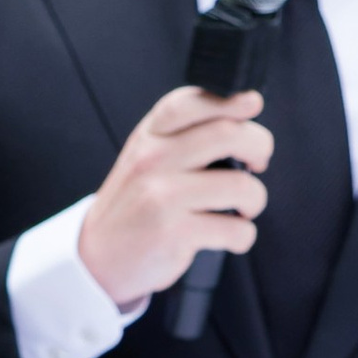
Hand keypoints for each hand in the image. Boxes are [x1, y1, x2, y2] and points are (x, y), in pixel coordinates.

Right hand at [77, 83, 271, 305]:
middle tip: (257, 164)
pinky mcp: (173, 233)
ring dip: (255, 200)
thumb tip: (249, 104)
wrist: (98, 257)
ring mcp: (162, 196)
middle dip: (260, 147)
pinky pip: (235, 229)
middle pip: (229, 134)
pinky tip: (229, 236)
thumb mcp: (148, 158)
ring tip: (244, 208)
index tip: (252, 106)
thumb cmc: (136, 206)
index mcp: (149, 137)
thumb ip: (188, 133)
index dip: (231, 100)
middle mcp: (153, 160)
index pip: (192, 101)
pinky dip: (243, 236)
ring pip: (240, 186)